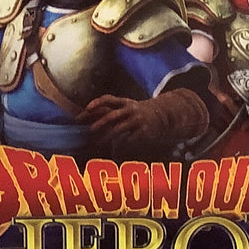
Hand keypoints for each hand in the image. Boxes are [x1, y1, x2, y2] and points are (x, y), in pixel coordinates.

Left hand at [78, 89, 207, 144]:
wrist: (162, 115)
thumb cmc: (137, 112)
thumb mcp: (127, 107)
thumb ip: (111, 111)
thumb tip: (89, 115)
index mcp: (124, 102)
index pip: (108, 99)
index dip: (97, 102)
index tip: (87, 108)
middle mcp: (130, 109)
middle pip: (112, 115)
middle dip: (100, 123)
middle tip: (90, 130)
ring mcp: (137, 120)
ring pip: (119, 129)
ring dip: (107, 137)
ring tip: (99, 143)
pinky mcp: (143, 130)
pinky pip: (129, 138)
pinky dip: (121, 144)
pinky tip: (115, 150)